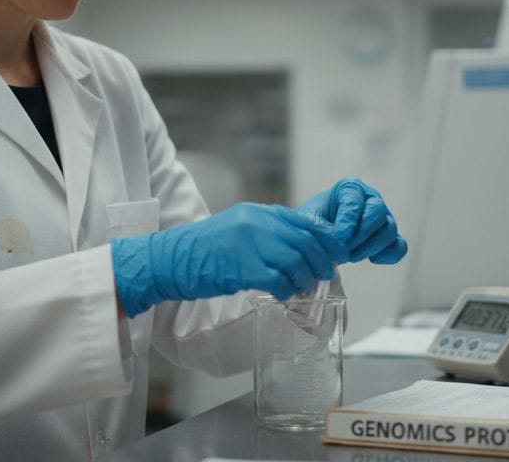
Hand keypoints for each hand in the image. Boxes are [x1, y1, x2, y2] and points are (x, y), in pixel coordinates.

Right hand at [111, 202, 347, 317]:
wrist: (171, 258)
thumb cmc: (206, 248)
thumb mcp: (240, 228)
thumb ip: (268, 232)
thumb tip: (302, 247)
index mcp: (259, 212)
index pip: (306, 223)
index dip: (327, 240)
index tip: (336, 254)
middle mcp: (258, 223)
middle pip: (306, 243)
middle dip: (321, 262)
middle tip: (323, 276)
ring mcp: (250, 244)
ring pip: (296, 262)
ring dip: (304, 279)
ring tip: (302, 289)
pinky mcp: (242, 268)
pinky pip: (278, 281)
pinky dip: (286, 290)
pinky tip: (283, 295)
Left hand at [297, 178, 407, 264]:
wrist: (318, 237)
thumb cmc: (313, 224)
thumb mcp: (308, 221)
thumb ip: (320, 228)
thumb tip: (339, 241)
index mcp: (349, 188)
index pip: (355, 200)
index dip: (348, 220)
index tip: (340, 236)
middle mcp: (370, 199)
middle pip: (377, 213)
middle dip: (361, 234)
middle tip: (344, 248)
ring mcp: (383, 218)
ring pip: (389, 230)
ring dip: (370, 247)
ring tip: (350, 256)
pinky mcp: (389, 238)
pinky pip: (399, 246)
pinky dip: (390, 255)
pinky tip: (373, 260)